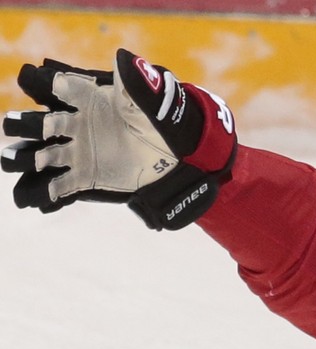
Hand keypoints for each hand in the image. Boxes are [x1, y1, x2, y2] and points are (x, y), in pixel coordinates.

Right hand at [2, 48, 236, 228]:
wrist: (174, 157)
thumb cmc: (160, 122)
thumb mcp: (151, 101)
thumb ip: (135, 81)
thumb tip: (123, 57)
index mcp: (89, 100)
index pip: (62, 88)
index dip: (44, 84)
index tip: (29, 80)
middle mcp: (76, 125)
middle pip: (43, 122)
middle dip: (25, 123)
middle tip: (12, 125)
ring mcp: (77, 151)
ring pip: (43, 154)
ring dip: (25, 158)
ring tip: (10, 161)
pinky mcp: (84, 177)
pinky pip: (60, 184)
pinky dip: (45, 191)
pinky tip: (30, 198)